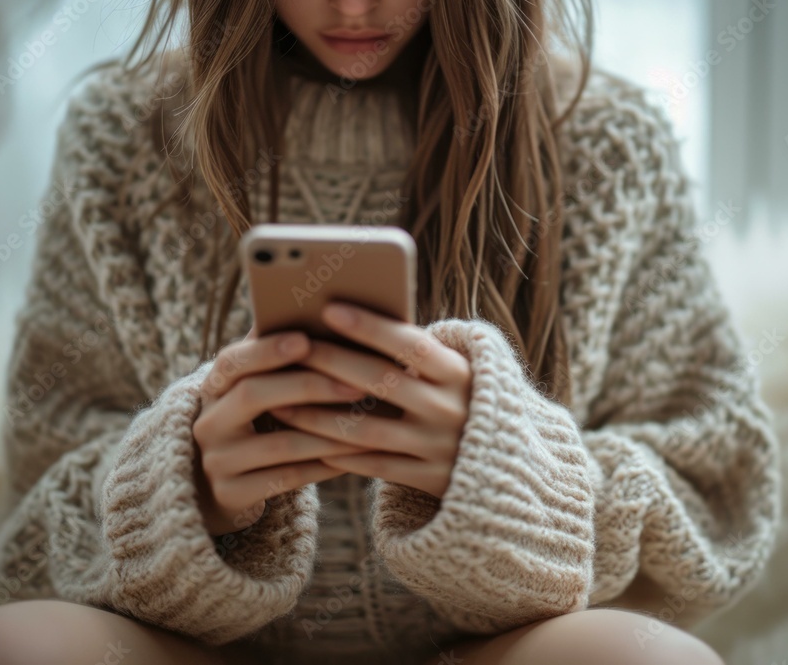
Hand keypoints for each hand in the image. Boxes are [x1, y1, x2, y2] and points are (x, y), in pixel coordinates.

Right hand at [192, 322, 371, 536]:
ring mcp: (218, 461)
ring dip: (330, 431)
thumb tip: (317, 308)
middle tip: (357, 384)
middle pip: (253, 395)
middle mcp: (209, 421)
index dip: (267, 349)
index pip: (232, 360)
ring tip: (370, 421)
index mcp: (214, 386)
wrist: (218, 484)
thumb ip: (277, 355)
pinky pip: (288, 479)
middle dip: (309, 386)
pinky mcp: (232, 494)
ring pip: (280, 444)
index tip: (306, 339)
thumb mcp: (256, 387)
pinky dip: (326, 465)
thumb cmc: (257, 419)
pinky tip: (356, 455)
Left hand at [268, 301, 473, 500]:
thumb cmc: (463, 402)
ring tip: (281, 401)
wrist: (505, 469)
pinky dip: (338, 453)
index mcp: (460, 374)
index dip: (370, 326)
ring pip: (367, 430)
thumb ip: (416, 354)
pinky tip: (306, 439)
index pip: (411, 344)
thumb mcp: (455, 374)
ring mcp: (438, 448)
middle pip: (381, 382)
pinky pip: (372, 466)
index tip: (329, 308)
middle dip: (333, 362)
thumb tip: (350, 323)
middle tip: (293, 346)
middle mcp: (451, 410)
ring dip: (319, 415)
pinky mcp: (426, 480)